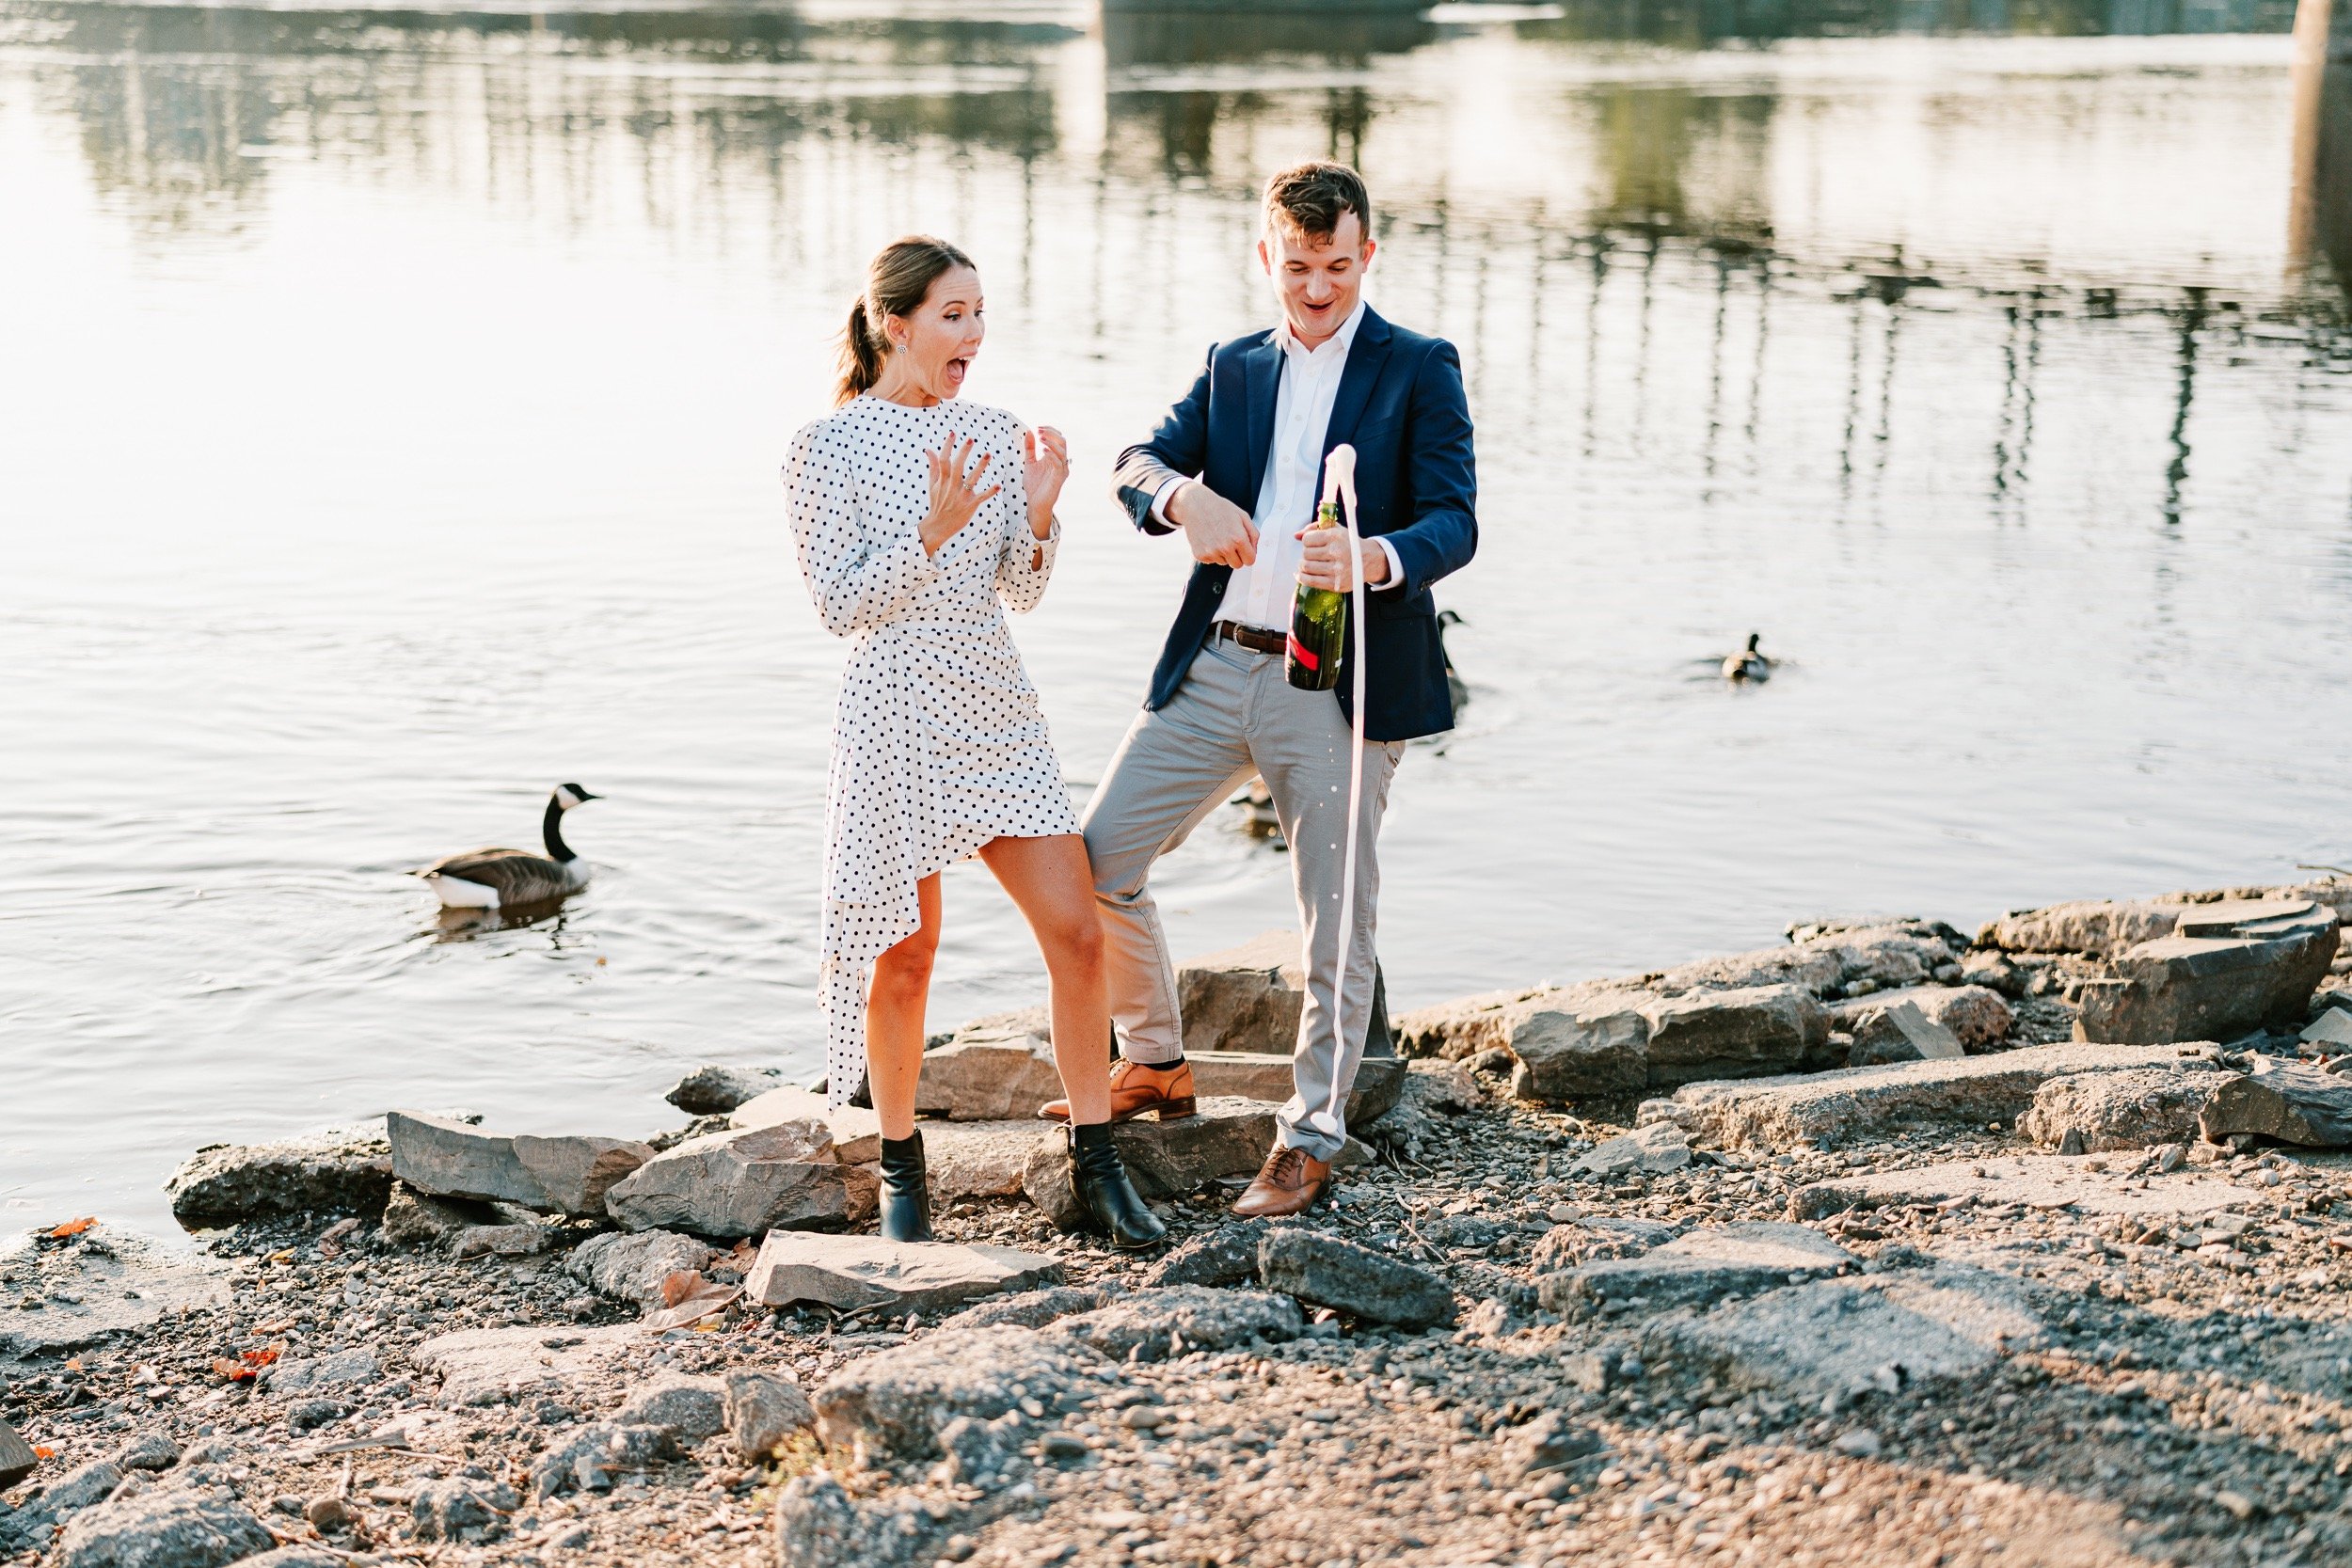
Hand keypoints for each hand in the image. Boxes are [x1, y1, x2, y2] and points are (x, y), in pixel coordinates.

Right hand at [921, 433, 1000, 554]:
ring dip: (980, 467)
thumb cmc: (936, 502)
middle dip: (964, 452)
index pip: (944, 460)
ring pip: (971, 479)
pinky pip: (981, 498)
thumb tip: (928, 449)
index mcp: (942, 480)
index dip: (948, 446)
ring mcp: (961, 496)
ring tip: (988, 454)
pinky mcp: (970, 506)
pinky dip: (990, 492)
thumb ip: (933, 466)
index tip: (953, 433)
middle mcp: (951, 486)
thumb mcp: (932, 484)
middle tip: (970, 439)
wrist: (938, 526)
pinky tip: (998, 486)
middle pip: (957, 466)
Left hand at [1022, 425, 1067, 536]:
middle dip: (1051, 433)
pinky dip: (1052, 454)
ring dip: (1052, 442)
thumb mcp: (1029, 462)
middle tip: (1039, 431)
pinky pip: (1058, 463)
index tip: (1037, 427)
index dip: (1050, 430)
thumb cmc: (1034, 484)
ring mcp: (1061, 470)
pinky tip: (1042, 450)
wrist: (1034, 502)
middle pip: (1062, 441)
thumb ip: (1030, 448)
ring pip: (1062, 450)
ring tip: (1040, 437)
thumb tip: (1029, 431)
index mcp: (1055, 457)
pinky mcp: (1059, 478)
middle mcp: (1061, 462)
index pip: (1058, 438)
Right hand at [1169, 481, 1257, 566]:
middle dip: (1237, 555)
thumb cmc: (1219, 508)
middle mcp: (1225, 548)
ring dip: (1223, 554)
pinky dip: (1212, 553)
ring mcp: (1211, 552)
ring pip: (1224, 563)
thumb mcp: (1242, 516)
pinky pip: (1212, 561)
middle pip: (1238, 565)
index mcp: (1238, 538)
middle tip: (1231, 541)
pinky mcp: (1200, 555)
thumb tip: (1254, 550)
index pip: (1250, 560)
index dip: (1248, 554)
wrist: (1195, 505)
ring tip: (1218, 537)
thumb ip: (1253, 534)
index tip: (1244, 549)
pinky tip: (1209, 539)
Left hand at [1296, 527, 1390, 591]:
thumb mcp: (1335, 530)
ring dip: (1303, 565)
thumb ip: (1314, 528)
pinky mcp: (1335, 583)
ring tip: (1308, 564)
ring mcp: (1336, 569)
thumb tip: (1296, 535)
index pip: (1307, 539)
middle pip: (1306, 554)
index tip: (1312, 544)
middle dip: (1306, 554)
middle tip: (1313, 555)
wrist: (1368, 560)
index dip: (1307, 541)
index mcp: (1335, 536)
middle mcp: (1336, 552)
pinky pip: (1310, 581)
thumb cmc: (1348, 544)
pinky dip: (1302, 577)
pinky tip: (1301, 574)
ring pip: (1306, 567)